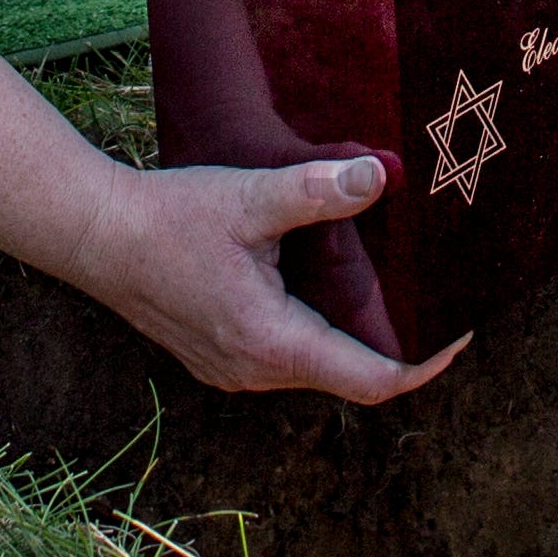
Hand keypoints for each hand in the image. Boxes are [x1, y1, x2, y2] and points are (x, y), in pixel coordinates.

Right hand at [67, 154, 468, 403]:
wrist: (96, 235)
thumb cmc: (169, 217)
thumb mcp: (250, 196)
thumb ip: (319, 191)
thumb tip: (380, 176)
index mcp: (274, 343)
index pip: (374, 380)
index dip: (427, 363)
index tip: (461, 333)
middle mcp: (257, 373)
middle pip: (350, 375)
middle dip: (397, 344)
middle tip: (436, 299)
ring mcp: (234, 372)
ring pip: (317, 367)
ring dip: (354, 338)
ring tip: (392, 290)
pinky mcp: (219, 359)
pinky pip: (286, 358)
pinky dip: (318, 333)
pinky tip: (326, 288)